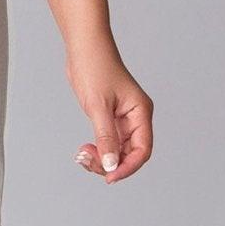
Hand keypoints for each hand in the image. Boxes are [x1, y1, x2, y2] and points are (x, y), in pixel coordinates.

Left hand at [66, 38, 153, 183]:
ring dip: (102, 158)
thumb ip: (105, 137)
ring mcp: (123, 119)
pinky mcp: (111, 118)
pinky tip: (85, 149)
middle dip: (110, 163)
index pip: (142, 150)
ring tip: (82, 154)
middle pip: (130, 154)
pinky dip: (98, 149)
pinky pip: (109, 142)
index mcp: (140, 113)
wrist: (84, 48)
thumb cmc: (94, 68)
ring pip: (118, 150)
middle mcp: (136, 118)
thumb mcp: (98, 106)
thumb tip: (110, 165)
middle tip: (86, 160)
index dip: (127, 167)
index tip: (109, 177)